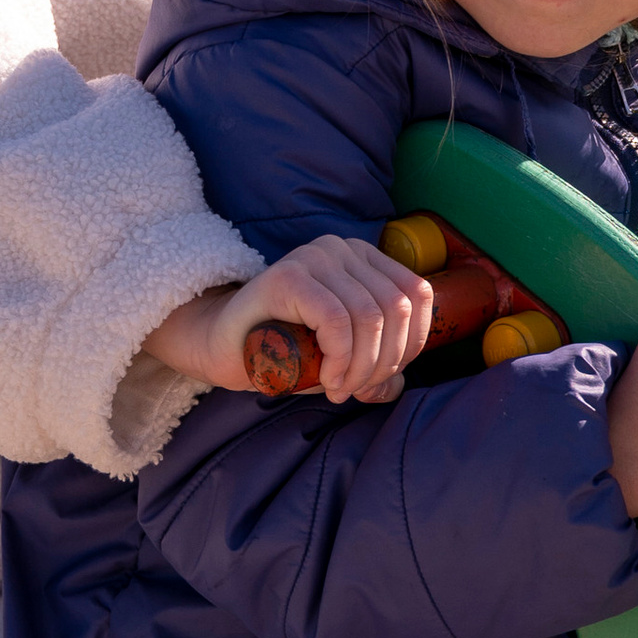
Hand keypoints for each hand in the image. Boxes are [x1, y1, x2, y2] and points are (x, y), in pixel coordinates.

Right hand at [145, 235, 437, 405]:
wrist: (221, 348)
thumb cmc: (282, 350)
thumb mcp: (339, 360)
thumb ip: (373, 367)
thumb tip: (397, 385)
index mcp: (363, 258)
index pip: (417, 295)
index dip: (411, 345)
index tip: (381, 377)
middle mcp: (342, 248)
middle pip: (397, 308)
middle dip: (385, 362)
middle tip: (355, 389)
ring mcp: (314, 256)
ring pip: (369, 317)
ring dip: (361, 366)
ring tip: (339, 388)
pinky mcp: (288, 275)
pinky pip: (336, 320)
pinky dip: (340, 358)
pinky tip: (327, 378)